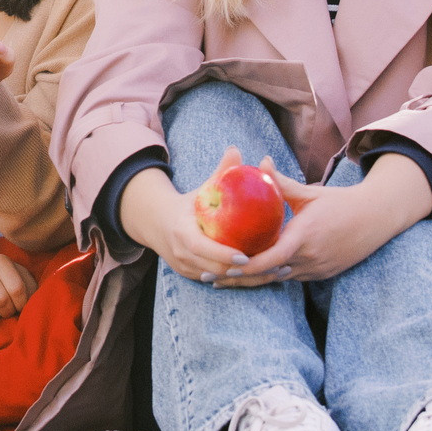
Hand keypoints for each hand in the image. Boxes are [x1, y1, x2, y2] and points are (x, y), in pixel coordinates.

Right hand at [118, 162, 262, 284]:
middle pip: (214, 269)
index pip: (201, 248)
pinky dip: (238, 281)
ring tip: (274, 273)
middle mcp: (181, 254)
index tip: (246, 256)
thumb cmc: (187, 204)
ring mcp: (186, 268)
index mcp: (181, 233)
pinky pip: (217, 281)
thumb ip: (220, 172)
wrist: (157, 222)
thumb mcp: (201, 189)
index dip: (223, 254)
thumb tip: (235, 149)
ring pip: (218, 279)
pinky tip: (262, 276)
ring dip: (245, 280)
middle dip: (243, 272)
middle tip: (272, 267)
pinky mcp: (192, 275)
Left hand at [220, 154, 431, 285]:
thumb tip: (258, 162)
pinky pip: (291, 279)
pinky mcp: (322, 274)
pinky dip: (270, 278)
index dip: (245, 266)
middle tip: (209, 277)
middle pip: (268, 275)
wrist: (376, 219)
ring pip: (278, 280)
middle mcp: (311, 257)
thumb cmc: (340, 202)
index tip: (221, 265)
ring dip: (251, 282)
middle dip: (238, 279)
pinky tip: (249, 277)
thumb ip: (281, 183)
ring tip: (220, 280)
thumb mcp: (309, 192)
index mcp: (305, 236)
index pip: (271, 258)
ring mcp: (317, 269)